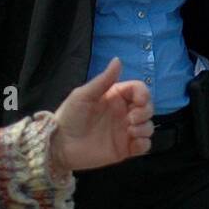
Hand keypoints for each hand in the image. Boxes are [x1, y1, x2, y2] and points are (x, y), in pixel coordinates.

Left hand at [51, 58, 153, 172]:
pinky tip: (133, 143)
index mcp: (115, 96)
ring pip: (148, 126)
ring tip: (130, 132)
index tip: (139, 101)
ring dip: (145, 128)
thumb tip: (118, 59)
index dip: (143, 94)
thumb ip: (103, 80)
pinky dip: (144, 143)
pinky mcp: (125, 149)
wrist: (60, 145)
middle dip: (145, 112)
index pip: (138, 90)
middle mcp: (124, 112)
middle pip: (148, 108)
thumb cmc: (70, 116)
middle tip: (130, 119)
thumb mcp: (84, 95)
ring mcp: (125, 131)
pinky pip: (144, 145)